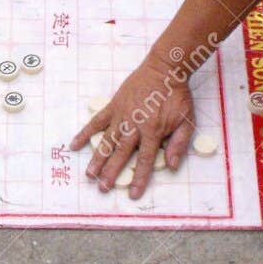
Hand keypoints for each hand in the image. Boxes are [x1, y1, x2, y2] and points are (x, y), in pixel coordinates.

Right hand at [71, 57, 194, 196]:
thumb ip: (179, 143)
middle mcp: (135, 126)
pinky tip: (75, 144)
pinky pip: (97, 121)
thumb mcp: (187, 120)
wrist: (165, 68)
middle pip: (121, 154)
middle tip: (102, 188)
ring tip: (89, 174)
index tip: (132, 194)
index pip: (145, 161)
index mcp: (153, 131)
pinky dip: (85, 132)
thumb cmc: (177, 95)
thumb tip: (171, 166)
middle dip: (111, 172)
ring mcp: (122, 115)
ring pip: (107, 141)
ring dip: (98, 158)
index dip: (139, 179)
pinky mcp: (114, 105)